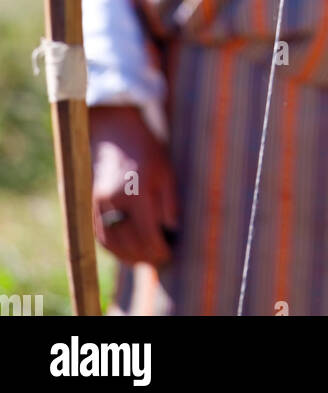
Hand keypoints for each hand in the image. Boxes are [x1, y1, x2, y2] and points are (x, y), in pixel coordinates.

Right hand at [90, 105, 178, 266]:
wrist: (116, 132)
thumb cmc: (147, 151)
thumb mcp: (167, 172)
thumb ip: (170, 204)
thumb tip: (172, 231)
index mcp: (137, 193)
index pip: (148, 236)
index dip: (160, 251)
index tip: (170, 254)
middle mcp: (114, 202)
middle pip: (129, 244)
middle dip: (145, 257)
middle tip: (159, 260)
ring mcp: (98, 204)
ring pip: (112, 244)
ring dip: (127, 257)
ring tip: (143, 259)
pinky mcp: (90, 204)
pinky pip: (100, 235)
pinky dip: (113, 247)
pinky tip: (125, 250)